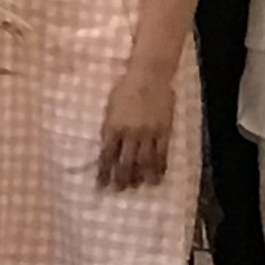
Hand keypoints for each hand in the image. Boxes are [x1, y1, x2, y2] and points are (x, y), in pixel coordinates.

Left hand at [94, 60, 178, 190]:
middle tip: (119, 190)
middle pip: (125, 163)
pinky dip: (159, 168)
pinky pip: (162, 154)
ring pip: (144, 162)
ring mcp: (148, 133)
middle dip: (121, 179)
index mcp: (113, 126)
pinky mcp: (163, 131)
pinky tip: (156, 177)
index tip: (101, 185)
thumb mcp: (110, 106)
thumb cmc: (125, 87)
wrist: (149, 74)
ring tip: (138, 186)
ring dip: (140, 177)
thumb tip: (107, 146)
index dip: (104, 173)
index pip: (106, 156)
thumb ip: (109, 127)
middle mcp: (130, 133)